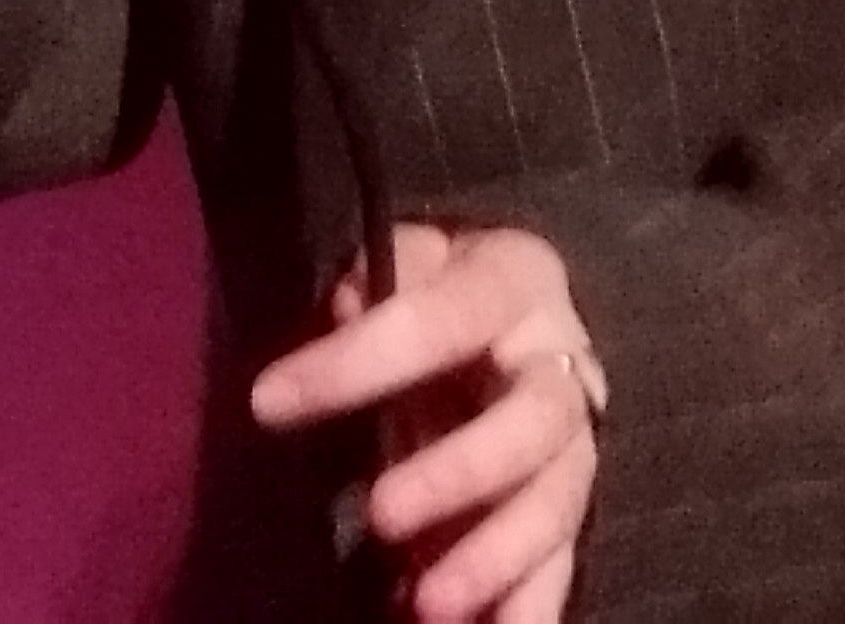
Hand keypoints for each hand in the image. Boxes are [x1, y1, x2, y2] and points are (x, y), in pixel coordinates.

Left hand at [248, 224, 602, 623]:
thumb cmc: (441, 285)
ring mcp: (575, 439)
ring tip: (427, 604)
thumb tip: (343, 312)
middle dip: (457, 473)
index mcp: (514, 279)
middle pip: (531, 421)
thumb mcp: (410, 256)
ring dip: (493, 557)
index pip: (442, 317)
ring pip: (555, 501)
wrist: (516, 312)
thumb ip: (375, 281)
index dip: (359, 360)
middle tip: (380, 514)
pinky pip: (563, 557)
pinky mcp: (571, 502)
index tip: (269, 400)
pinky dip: (532, 602)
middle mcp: (559, 361)